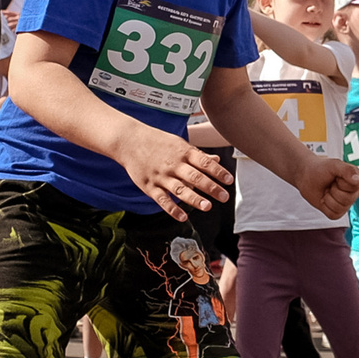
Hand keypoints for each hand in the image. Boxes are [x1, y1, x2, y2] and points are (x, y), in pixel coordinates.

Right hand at [116, 125, 232, 220]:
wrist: (129, 140)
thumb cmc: (158, 142)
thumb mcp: (179, 144)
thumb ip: (198, 155)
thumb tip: (217, 160)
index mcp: (183, 152)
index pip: (204, 162)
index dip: (218, 171)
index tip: (229, 181)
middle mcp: (173, 164)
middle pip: (195, 177)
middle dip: (211, 187)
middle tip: (224, 197)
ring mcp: (160, 176)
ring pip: (179, 189)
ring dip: (194, 199)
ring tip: (208, 207)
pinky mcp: (149, 186)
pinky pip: (162, 199)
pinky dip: (172, 209)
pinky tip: (183, 217)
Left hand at [295, 154, 358, 220]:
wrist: (306, 177)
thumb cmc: (320, 169)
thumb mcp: (333, 165)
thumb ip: (347, 170)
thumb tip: (358, 180)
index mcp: (356, 179)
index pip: (355, 187)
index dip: (341, 183)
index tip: (336, 177)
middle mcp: (353, 192)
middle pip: (347, 199)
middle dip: (334, 191)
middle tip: (330, 184)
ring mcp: (346, 203)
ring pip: (340, 208)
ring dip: (328, 198)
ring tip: (327, 191)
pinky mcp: (338, 211)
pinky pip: (333, 215)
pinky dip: (325, 207)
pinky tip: (325, 199)